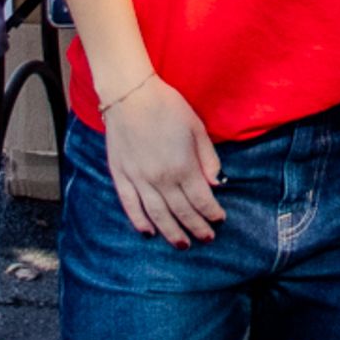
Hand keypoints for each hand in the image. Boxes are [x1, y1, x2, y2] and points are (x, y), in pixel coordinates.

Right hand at [102, 76, 222, 245]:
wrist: (131, 95)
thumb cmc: (167, 107)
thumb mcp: (197, 128)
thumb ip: (208, 158)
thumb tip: (216, 183)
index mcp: (183, 166)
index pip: (201, 200)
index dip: (212, 213)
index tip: (219, 219)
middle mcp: (161, 178)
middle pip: (182, 212)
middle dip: (197, 228)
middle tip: (206, 238)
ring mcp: (138, 179)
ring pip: (157, 215)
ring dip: (171, 232)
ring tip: (182, 244)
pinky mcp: (120, 175)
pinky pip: (129, 205)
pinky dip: (139, 221)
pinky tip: (147, 232)